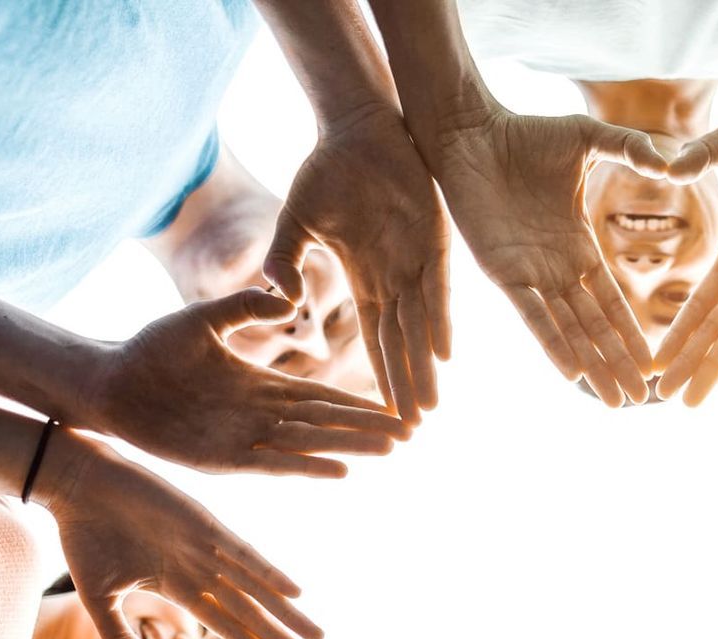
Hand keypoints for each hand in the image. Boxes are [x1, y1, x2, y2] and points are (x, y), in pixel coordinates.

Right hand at [35, 430, 323, 638]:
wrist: (78, 484)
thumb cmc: (85, 537)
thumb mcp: (99, 599)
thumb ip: (119, 637)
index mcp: (181, 587)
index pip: (228, 626)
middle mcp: (202, 569)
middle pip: (252, 613)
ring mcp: (207, 546)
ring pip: (256, 588)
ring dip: (287, 614)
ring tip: (316, 638)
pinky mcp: (205, 523)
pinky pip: (242, 554)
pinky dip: (267, 574)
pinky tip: (293, 594)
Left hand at [86, 289, 406, 474]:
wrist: (109, 383)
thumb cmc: (152, 350)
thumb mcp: (204, 320)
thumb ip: (244, 309)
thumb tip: (287, 298)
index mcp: (260, 385)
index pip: (320, 397)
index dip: (357, 403)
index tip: (393, 405)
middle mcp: (259, 417)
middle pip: (325, 424)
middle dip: (366, 429)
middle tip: (410, 433)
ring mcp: (243, 440)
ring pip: (308, 445)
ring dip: (347, 448)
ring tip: (388, 450)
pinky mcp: (222, 459)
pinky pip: (272, 465)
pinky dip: (307, 467)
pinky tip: (340, 470)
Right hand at [265, 107, 450, 424]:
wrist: (358, 126)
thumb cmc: (326, 171)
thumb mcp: (296, 222)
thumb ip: (284, 260)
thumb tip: (274, 300)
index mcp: (367, 281)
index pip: (376, 339)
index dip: (380, 377)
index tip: (379, 417)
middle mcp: (397, 279)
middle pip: (404, 343)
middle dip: (406, 386)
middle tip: (410, 433)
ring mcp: (417, 260)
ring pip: (424, 325)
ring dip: (426, 366)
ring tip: (428, 409)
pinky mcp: (434, 239)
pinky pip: (439, 286)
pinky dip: (441, 318)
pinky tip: (444, 354)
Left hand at [431, 104, 664, 405]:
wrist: (469, 132)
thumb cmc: (524, 134)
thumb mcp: (589, 139)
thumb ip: (631, 149)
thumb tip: (673, 160)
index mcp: (576, 246)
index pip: (610, 301)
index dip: (631, 333)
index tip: (654, 364)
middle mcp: (555, 269)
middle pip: (594, 327)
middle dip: (618, 363)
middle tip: (641, 401)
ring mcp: (529, 274)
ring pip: (568, 329)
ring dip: (592, 364)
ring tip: (615, 399)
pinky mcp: (502, 271)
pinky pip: (532, 314)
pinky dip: (553, 342)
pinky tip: (573, 371)